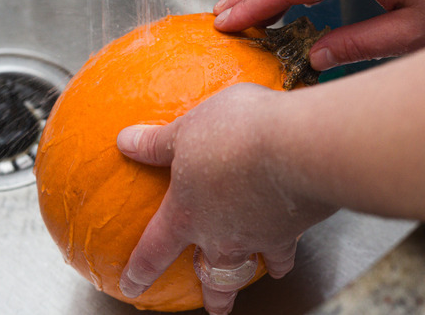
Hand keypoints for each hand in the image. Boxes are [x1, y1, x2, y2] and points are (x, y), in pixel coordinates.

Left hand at [116, 84, 335, 314]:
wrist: (297, 146)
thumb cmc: (234, 135)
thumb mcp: (185, 129)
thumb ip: (156, 142)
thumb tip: (126, 141)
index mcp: (186, 215)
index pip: (155, 251)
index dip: (140, 271)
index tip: (132, 286)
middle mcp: (222, 236)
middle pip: (213, 277)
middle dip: (213, 296)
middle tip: (214, 309)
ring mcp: (260, 236)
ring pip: (251, 268)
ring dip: (251, 277)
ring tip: (258, 278)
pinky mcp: (294, 228)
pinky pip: (289, 246)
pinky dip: (287, 252)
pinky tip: (292, 241)